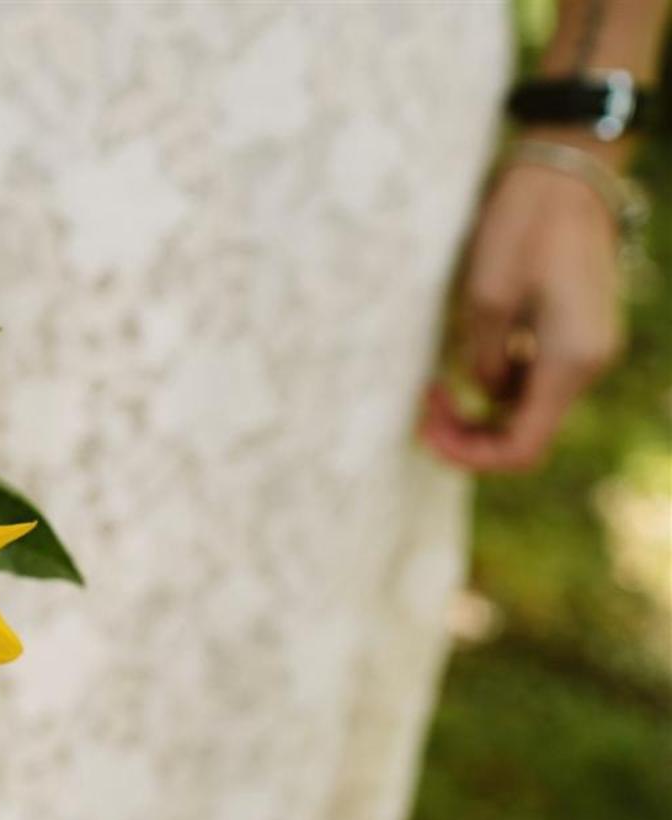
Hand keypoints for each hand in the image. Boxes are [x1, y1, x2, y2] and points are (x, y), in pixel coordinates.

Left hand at [422, 139, 625, 473]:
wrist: (567, 173)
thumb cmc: (524, 226)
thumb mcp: (484, 297)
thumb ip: (482, 358)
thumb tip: (484, 393)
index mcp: (570, 361)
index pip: (521, 449)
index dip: (468, 454)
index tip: (424, 428)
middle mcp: (587, 364)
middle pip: (524, 434)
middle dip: (469, 433)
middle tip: (422, 405)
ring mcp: (585, 350)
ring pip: (526, 409)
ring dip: (480, 409)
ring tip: (434, 385)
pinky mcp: (575, 334)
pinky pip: (533, 380)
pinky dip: (496, 384)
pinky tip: (462, 363)